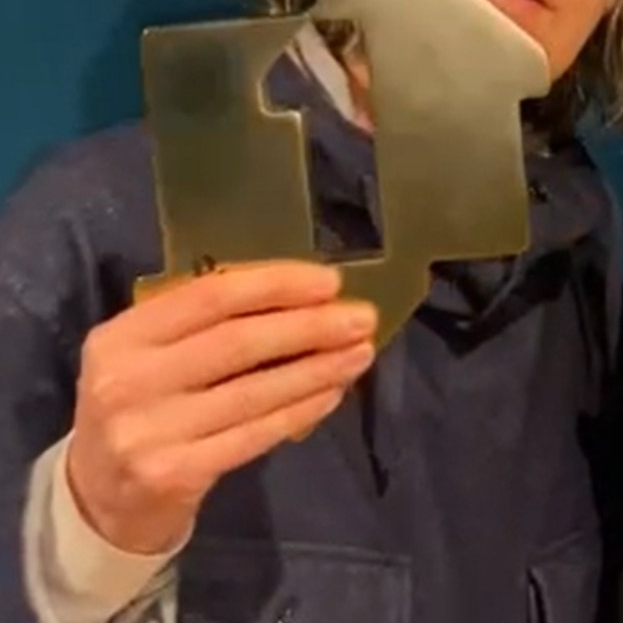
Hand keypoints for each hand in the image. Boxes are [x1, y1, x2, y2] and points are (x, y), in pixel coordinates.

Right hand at [66, 261, 376, 553]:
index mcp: (121, 337)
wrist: (100, 498)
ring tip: (360, 353)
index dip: (276, 284)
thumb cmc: (143, 406)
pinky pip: (256, 434)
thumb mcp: (149, 355)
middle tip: (364, 318)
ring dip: (318, 369)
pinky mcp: (176, 473)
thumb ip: (204, 325)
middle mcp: (128, 381)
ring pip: (255, 391)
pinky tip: (332, 393)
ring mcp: (150, 432)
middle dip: (310, 326)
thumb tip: (305, 296)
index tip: (331, 281)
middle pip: (238, 342)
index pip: (210, 296)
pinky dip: (301, 410)